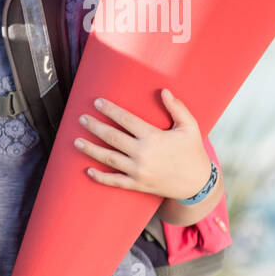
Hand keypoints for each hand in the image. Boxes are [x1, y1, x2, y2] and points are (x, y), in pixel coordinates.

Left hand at [74, 90, 210, 199]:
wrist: (198, 183)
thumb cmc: (193, 152)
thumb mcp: (190, 127)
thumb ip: (177, 108)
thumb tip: (164, 91)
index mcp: (153, 137)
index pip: (126, 120)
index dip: (110, 110)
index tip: (97, 102)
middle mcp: (142, 153)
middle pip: (111, 137)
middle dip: (94, 126)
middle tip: (81, 118)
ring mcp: (138, 170)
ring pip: (107, 158)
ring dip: (90, 149)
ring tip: (76, 141)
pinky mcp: (137, 184)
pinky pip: (114, 180)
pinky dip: (99, 177)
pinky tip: (87, 170)